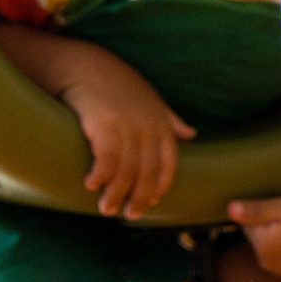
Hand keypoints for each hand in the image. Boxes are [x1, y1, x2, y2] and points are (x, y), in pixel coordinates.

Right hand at [60, 55, 196, 219]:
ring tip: (107, 208)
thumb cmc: (120, 86)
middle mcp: (148, 128)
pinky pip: (106, 159)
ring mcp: (127, 127)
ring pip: (127, 170)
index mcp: (162, 126)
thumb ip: (171, 121)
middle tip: (129, 215)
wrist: (88, 67)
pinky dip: (100, 175)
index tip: (154, 203)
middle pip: (148, 172)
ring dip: (116, 193)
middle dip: (139, 197)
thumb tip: (191, 134)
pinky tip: (91, 186)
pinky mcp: (104, 125)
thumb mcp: (153, 101)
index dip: (162, 186)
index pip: (169, 163)